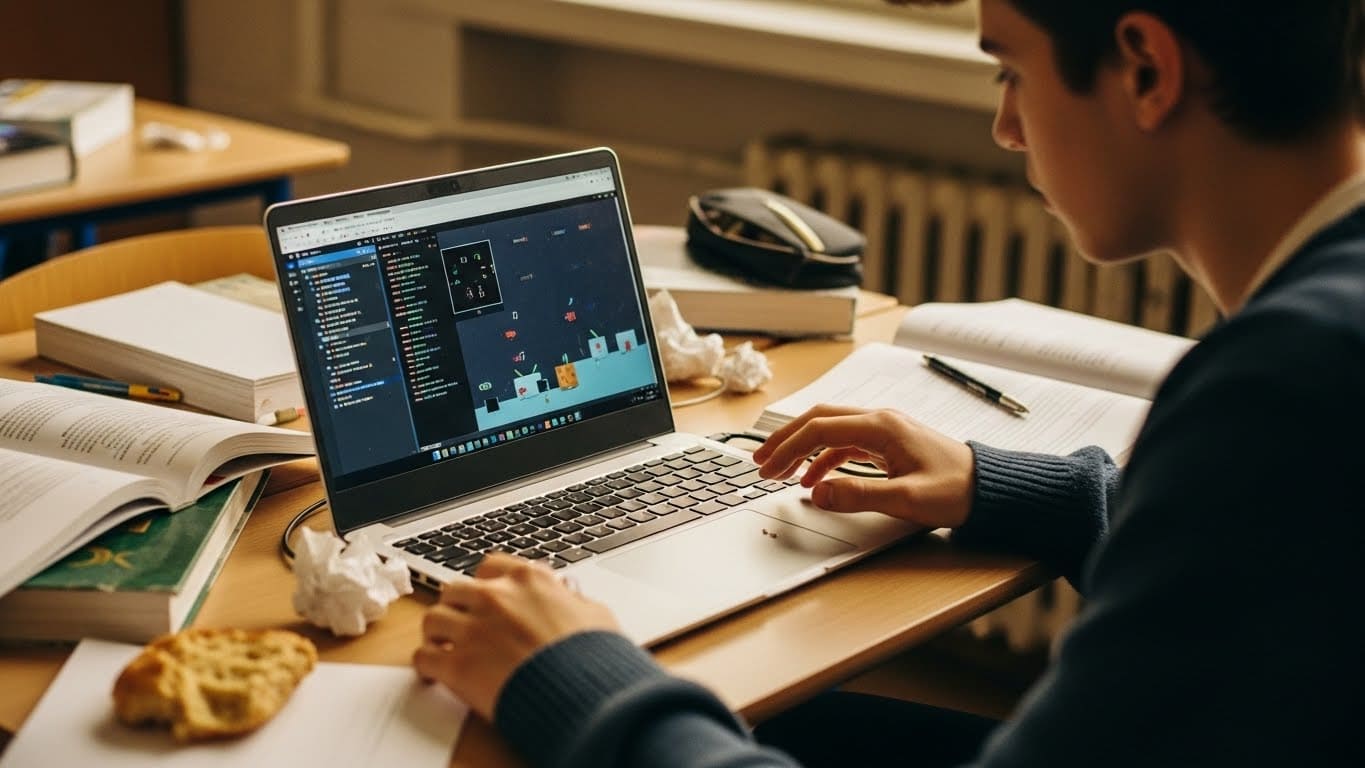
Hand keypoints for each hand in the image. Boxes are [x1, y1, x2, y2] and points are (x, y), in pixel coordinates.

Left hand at [413, 553, 620, 719]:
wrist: (581, 693)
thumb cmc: (594, 658)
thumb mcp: (596, 616)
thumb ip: (575, 602)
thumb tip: (573, 600)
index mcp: (529, 580)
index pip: (491, 567)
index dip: (487, 584)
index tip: (488, 597)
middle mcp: (496, 598)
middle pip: (456, 590)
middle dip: (458, 607)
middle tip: (464, 624)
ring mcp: (474, 629)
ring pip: (433, 618)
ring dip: (438, 633)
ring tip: (445, 647)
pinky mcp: (458, 664)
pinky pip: (423, 657)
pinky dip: (427, 665)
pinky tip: (436, 673)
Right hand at [751, 404, 975, 528]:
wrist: (989, 488)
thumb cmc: (956, 491)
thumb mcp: (905, 499)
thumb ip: (858, 495)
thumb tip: (816, 492)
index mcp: (881, 426)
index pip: (820, 428)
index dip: (787, 447)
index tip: (766, 467)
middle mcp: (880, 421)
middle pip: (819, 420)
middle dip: (786, 440)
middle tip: (760, 462)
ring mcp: (885, 430)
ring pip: (830, 430)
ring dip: (802, 448)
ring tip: (779, 471)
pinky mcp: (889, 443)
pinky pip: (846, 443)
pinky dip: (823, 457)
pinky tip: (813, 478)